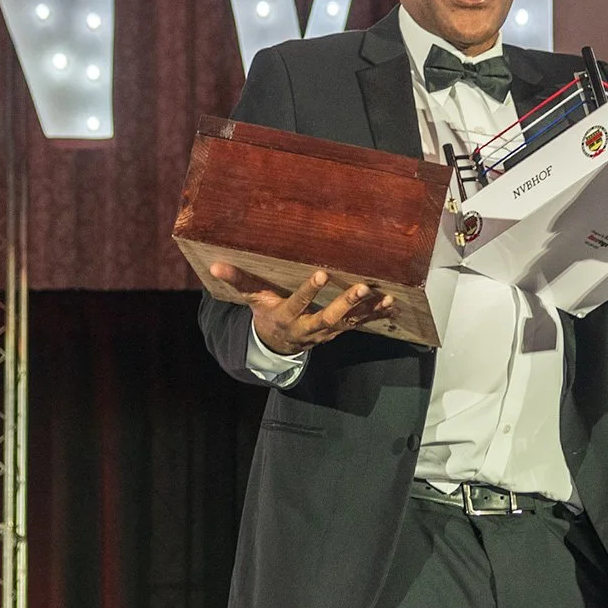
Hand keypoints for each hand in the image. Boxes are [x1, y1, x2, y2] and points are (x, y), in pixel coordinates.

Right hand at [208, 264, 392, 356]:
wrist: (278, 343)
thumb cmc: (266, 312)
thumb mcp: (251, 299)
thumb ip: (238, 280)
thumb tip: (215, 264)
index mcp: (285, 316)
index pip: (297, 303)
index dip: (308, 291)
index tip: (320, 274)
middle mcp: (308, 327)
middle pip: (328, 317)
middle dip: (346, 303)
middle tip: (363, 287)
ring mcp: (326, 332)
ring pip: (349, 323)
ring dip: (368, 311)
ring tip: (385, 297)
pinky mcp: (339, 331)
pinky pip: (360, 325)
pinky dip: (376, 316)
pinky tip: (392, 305)